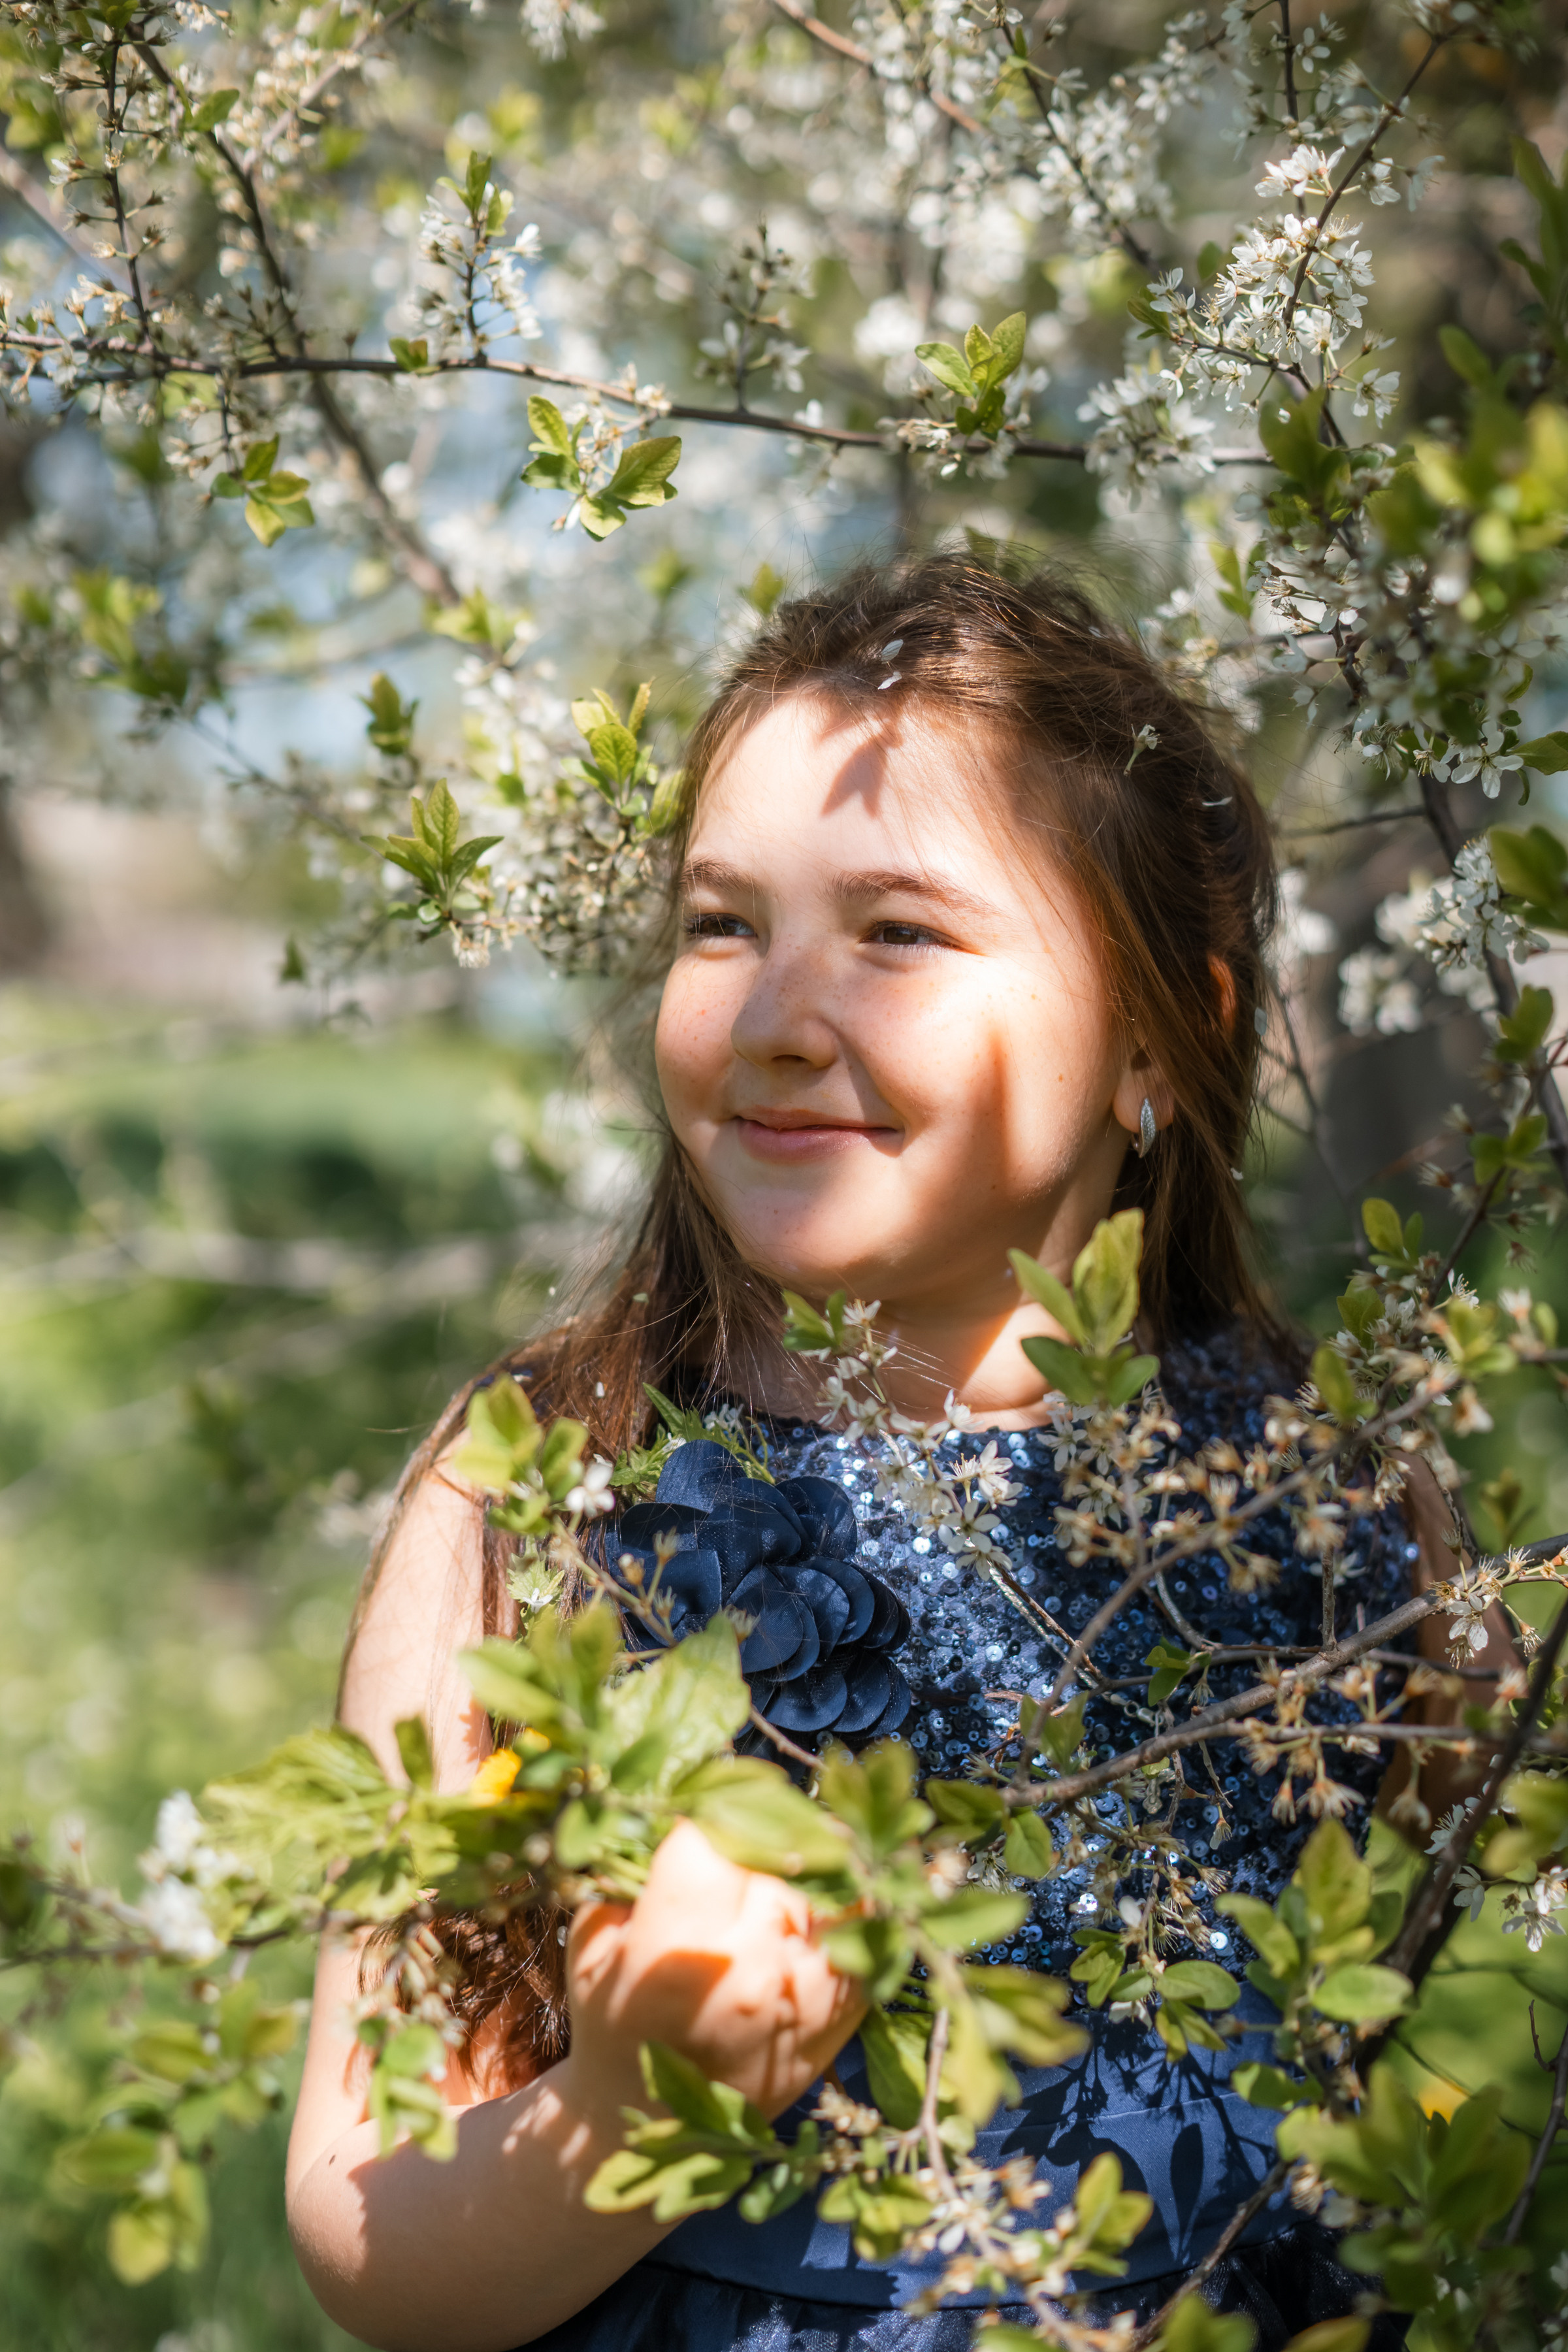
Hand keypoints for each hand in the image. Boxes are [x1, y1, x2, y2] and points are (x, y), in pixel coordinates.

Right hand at [559, 1819, 864, 2124]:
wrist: (649, 2122)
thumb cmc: (615, 2022)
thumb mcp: (593, 1941)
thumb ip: (628, 1865)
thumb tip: (674, 1800)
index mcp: (676, 1946)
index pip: (708, 1833)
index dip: (703, 1814)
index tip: (701, 1813)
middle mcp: (751, 1964)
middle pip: (772, 1848)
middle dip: (753, 1833)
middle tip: (741, 1835)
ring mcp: (806, 1989)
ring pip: (829, 1877)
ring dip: (809, 1858)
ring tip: (793, 1848)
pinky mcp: (842, 2012)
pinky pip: (871, 1930)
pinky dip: (863, 1898)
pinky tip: (858, 1873)